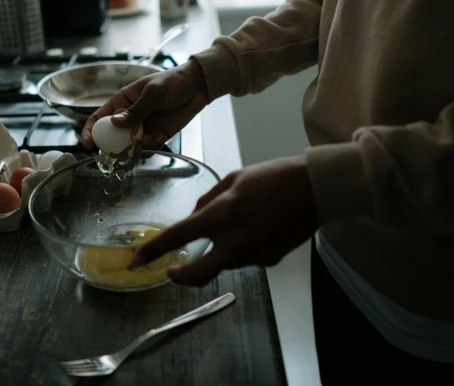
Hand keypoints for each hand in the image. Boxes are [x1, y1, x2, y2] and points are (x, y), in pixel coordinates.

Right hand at [81, 59, 209, 149]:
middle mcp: (131, 116)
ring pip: (130, 144)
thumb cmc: (173, 81)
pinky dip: (148, 148)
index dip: (91, 130)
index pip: (100, 117)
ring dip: (131, 148)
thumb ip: (136, 109)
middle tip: (117, 151)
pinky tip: (155, 140)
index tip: (89, 143)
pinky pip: (148, 146)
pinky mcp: (158, 134)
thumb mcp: (153, 92)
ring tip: (139, 145)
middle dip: (112, 145)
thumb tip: (115, 122)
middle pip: (113, 135)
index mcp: (123, 101)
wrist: (199, 86)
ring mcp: (144, 126)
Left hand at [129, 157, 317, 285]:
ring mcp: (253, 255)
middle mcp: (234, 241)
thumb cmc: (275, 177)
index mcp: (221, 215)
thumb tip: (195, 216)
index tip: (137, 259)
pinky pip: (246, 257)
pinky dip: (243, 246)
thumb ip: (209, 199)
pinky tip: (258, 227)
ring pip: (224, 261)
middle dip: (180, 277)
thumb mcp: (235, 178)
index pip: (177, 237)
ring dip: (220, 249)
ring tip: (240, 221)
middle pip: (197, 274)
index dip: (153, 250)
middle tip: (171, 270)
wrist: (316, 190)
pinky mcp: (269, 261)